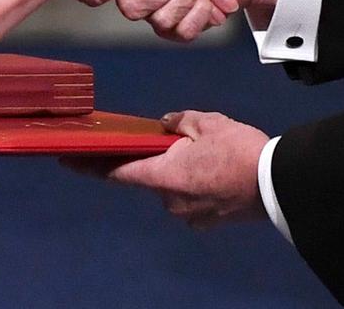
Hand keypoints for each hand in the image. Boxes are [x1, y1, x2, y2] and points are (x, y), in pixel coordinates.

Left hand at [91, 111, 268, 228]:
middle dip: (161, 158)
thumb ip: (179, 122)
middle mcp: (170, 200)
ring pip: (175, 186)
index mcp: (163, 175)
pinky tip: (219, 170)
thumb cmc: (239, 151)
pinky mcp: (208, 221)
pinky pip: (194, 198)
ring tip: (211, 153)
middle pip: (152, 176)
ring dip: (183, 171)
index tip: (67, 159)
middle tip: (186, 141)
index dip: (90, 165)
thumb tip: (167, 126)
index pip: (117, 171)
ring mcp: (189, 214)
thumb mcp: (206, 123)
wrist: (277, 183)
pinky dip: (199, 184)